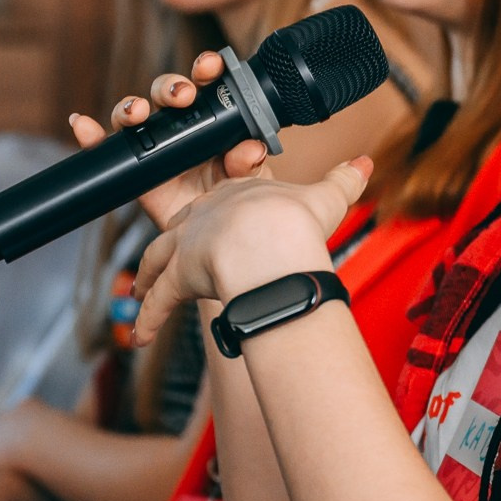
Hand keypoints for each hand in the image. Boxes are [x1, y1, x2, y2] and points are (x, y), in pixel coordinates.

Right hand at [67, 52, 272, 229]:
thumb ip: (249, 163)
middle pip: (166, 92)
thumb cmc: (233, 199)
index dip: (205, 68)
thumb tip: (250, 148)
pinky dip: (91, 135)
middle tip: (181, 97)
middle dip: (171, 87)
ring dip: (131, 106)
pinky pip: (107, 149)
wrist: (212, 237)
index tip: (209, 66)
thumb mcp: (248, 181)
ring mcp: (153, 145)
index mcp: (212, 120)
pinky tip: (82, 125)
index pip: (206, 83)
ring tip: (138, 113)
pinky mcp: (134, 168)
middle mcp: (180, 126)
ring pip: (134, 113)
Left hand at [129, 158, 368, 346]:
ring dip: (147, 279)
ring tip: (139, 293)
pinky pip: (157, 303)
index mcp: (234, 197)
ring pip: (156, 261)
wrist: (271, 243)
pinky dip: (146, 320)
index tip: (204, 226)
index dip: (207, 216)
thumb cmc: (296, 223)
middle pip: (177, 229)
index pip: (214, 203)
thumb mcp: (326, 199)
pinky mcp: (179, 276)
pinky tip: (136, 338)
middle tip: (158, 260)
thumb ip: (343, 181)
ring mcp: (186, 246)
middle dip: (167, 245)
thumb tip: (364, 162)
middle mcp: (203, 217)